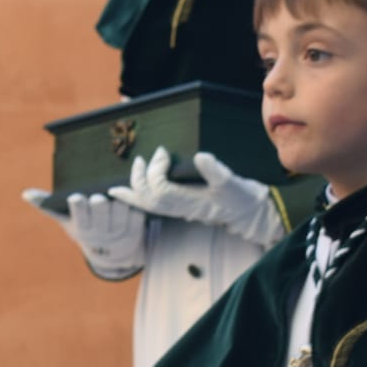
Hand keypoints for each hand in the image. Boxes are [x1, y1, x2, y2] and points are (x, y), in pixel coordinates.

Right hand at [21, 189, 145, 278]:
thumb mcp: (67, 222)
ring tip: (118, 191)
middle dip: (99, 205)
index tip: (76, 197)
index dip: (78, 207)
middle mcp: (101, 232)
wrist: (112, 254)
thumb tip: (25, 194)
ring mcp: (120, 231)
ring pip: (120, 213)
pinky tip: (134, 193)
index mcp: (83, 228)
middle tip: (99, 196)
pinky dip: (136, 204)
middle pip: (100, 213)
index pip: (79, 216)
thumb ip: (49, 206)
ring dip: (120, 202)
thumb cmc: (86, 229)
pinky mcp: (136, 229)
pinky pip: (137, 214)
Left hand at [108, 148, 286, 248]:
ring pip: (148, 207)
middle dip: (139, 180)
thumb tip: (200, 156)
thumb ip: (216, 171)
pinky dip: (139, 201)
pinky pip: (154, 208)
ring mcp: (180, 210)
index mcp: (190, 201)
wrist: (251, 213)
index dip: (155, 171)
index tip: (162, 152)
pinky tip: (130, 195)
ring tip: (116, 188)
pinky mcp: (181, 208)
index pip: (161, 189)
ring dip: (132, 195)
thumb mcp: (231, 182)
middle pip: (149, 199)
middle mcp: (181, 208)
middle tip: (138, 160)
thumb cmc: (242, 198)